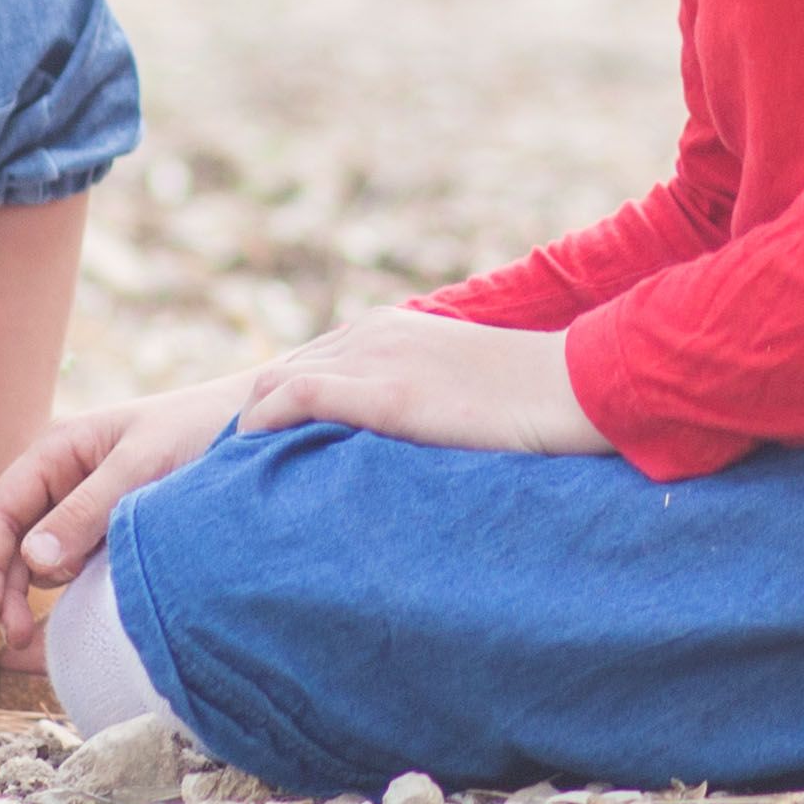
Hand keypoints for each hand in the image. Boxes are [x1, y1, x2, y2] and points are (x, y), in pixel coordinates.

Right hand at [0, 373, 250, 625]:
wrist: (255, 429)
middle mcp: (63, 477)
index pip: (4, 505)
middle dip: (3, 584)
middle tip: (12, 636)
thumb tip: (34, 559)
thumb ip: (89, 510)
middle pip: (12, 536)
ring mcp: (83, 506)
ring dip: (25, 592)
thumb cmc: (198, 431)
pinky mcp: (108, 530)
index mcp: (60, 449)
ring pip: (36, 555)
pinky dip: (59, 588)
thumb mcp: (142, 466)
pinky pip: (70, 562)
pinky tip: (61, 612)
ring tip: (26, 636)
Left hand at [236, 308, 608, 457]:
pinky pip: (295, 398)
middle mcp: (373, 333)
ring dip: (247, 425)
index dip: (278, 406)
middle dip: (251, 417)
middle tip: (232, 472)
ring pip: (276, 381)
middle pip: (280, 370)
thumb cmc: (532, 403)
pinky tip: (247, 459)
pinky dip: (261, 425)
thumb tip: (410, 448)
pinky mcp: (385, 392)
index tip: (259, 453)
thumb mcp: (464, 391)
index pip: (310, 363)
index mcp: (392, 329)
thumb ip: (424, 402)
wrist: (573, 388)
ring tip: (230, 475)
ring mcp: (377, 358)